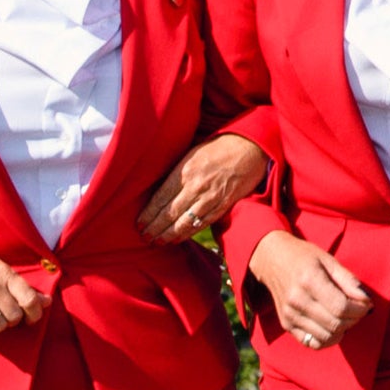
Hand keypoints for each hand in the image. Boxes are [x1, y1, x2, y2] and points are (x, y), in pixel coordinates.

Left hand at [141, 134, 270, 240]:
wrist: (250, 148)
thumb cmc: (219, 148)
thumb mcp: (192, 154)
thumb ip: (177, 172)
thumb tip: (160, 190)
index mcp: (185, 171)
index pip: (160, 198)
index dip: (148, 213)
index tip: (139, 223)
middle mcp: (195, 186)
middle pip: (169, 213)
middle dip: (155, 228)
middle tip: (144, 237)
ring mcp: (210, 197)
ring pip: (184, 222)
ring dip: (168, 235)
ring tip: (157, 242)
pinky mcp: (224, 204)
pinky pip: (202, 223)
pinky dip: (188, 233)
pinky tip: (178, 239)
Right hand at [252, 232, 375, 350]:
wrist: (271, 260)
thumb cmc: (304, 257)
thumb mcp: (328, 260)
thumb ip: (348, 280)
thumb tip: (367, 300)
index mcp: (309, 280)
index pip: (341, 307)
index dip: (359, 310)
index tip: (366, 304)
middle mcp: (297, 300)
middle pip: (336, 324)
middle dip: (355, 320)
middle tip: (359, 310)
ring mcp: (290, 315)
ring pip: (327, 337)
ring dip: (343, 330)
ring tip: (345, 316)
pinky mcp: (286, 325)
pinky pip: (313, 343)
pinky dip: (328, 339)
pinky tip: (333, 326)